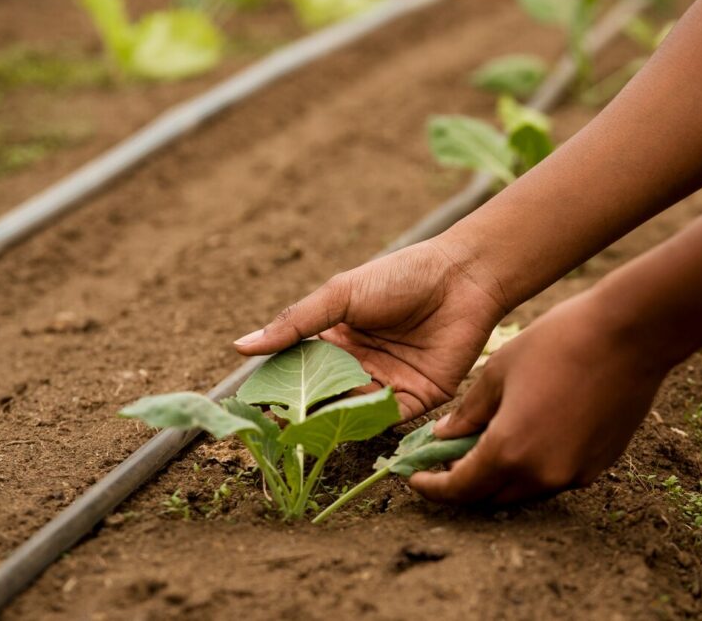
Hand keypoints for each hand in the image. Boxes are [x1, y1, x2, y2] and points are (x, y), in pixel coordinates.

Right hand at [233, 237, 507, 419]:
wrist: (460, 277)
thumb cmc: (400, 276)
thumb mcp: (340, 295)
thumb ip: (295, 323)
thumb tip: (240, 347)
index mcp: (337, 341)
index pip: (300, 370)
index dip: (279, 386)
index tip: (256, 401)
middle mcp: (359, 366)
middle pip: (323, 397)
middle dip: (302, 410)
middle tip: (277, 423)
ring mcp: (387, 383)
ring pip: (351, 411)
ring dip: (331, 419)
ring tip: (307, 426)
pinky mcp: (418, 398)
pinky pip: (387, 418)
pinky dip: (367, 422)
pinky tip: (348, 422)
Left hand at [409, 289, 668, 503]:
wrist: (630, 334)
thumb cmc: (558, 342)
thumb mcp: (498, 372)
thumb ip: (467, 413)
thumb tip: (442, 437)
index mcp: (510, 451)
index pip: (460, 488)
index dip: (432, 487)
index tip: (414, 478)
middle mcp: (542, 474)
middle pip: (491, 497)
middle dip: (462, 485)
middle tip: (443, 463)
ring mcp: (575, 474)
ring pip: (523, 491)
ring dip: (498, 477)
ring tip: (481, 448)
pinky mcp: (599, 466)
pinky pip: (554, 477)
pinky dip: (531, 468)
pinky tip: (524, 439)